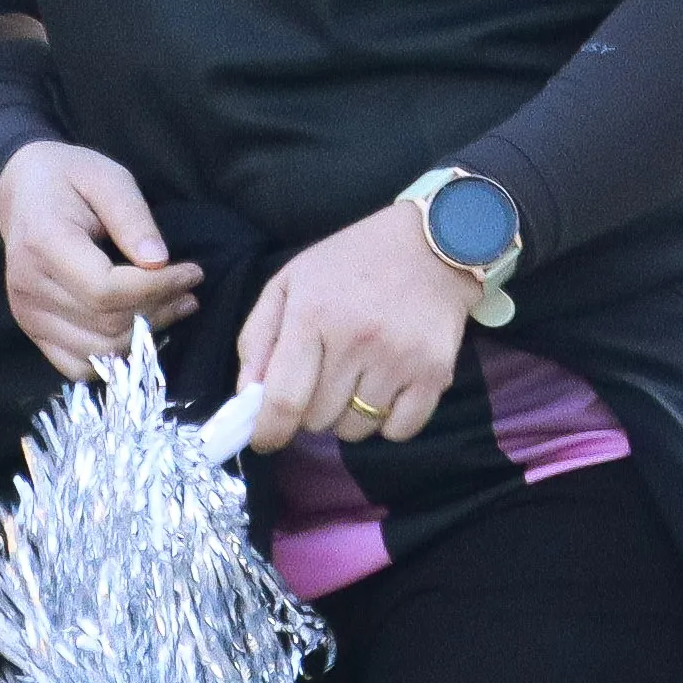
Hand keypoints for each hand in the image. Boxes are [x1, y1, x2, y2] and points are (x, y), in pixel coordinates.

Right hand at [0, 143, 199, 372]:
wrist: (22, 191)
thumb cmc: (70, 178)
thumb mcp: (108, 178)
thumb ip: (132, 217)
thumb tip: (159, 261)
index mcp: (44, 243)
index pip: (105, 290)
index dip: (157, 288)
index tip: (192, 272)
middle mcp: (29, 287)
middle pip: (105, 324)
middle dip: (158, 310)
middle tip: (189, 289)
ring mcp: (27, 314)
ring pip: (97, 351)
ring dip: (143, 336)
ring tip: (174, 306)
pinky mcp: (33, 330)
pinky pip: (77, 366)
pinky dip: (114, 358)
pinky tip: (138, 331)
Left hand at [234, 198, 484, 455]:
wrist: (433, 242)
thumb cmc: (351, 262)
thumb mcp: (291, 282)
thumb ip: (258, 337)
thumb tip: (247, 397)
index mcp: (313, 313)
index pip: (284, 399)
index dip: (268, 431)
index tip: (264, 440)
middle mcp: (356, 339)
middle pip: (318, 419)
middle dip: (310, 410)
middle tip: (322, 380)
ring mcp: (399, 358)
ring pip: (355, 430)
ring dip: (348, 416)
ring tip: (356, 378)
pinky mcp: (435, 373)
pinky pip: (399, 431)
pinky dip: (388, 422)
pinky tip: (387, 388)